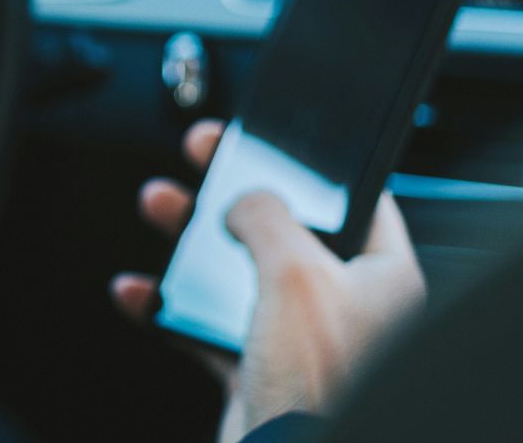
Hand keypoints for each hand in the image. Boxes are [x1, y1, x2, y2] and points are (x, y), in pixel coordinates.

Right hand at [110, 121, 426, 441]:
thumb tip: (246, 198)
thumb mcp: (296, 273)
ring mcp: (299, 338)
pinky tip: (140, 291)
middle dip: (231, 192)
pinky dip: (167, 305)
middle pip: (283, 227)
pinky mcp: (257, 369)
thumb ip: (267, 217)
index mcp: (382, 276)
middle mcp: (346, 305)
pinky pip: (205, 325)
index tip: (269, 138)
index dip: (309, 164)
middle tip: (202, 156)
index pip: (356, 199)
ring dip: (191, 239)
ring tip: (159, 206)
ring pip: (238, 270)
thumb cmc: (318, 385)